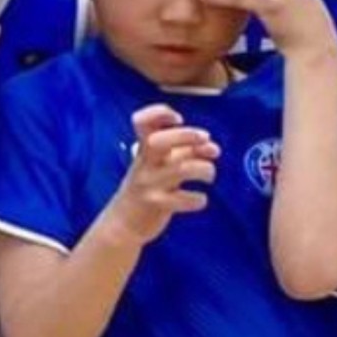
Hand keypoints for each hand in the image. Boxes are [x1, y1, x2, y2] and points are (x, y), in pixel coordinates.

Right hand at [110, 105, 217, 241]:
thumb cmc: (147, 187)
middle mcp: (144, 164)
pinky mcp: (157, 205)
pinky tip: (199, 199)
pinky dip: (199, 199)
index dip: (159, 113)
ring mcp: (149, 184)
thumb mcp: (158, 165)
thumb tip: (212, 147)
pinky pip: (185, 199)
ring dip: (205, 168)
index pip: (142, 122)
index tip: (177, 118)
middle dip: (187, 136)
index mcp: (144, 150)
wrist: (124, 222)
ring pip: (182, 168)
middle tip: (206, 140)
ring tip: (208, 175)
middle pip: (160, 141)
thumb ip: (184, 152)